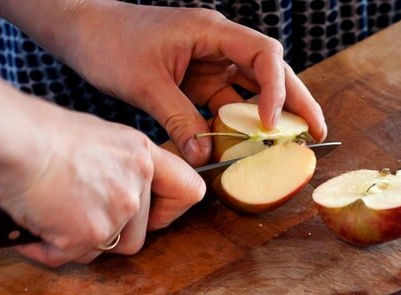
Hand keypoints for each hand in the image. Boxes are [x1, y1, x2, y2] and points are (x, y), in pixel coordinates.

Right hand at [0, 105, 205, 266]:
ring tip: (52, 218)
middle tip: (78, 216)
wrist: (15, 140)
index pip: (189, 191)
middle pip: (136, 235)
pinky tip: (33, 231)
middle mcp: (136, 186)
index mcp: (142, 157)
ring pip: (104, 249)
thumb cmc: (44, 133)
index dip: (171, 210)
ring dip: (78, 241)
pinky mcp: (88, 234)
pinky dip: (49, 249)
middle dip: (108, 233)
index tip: (154, 215)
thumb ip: (118, 167)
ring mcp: (115, 212)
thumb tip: (111, 189)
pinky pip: (70, 257)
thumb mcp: (99, 138)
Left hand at [57, 1, 326, 164]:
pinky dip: (230, 125)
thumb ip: (177, 118)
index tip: (273, 125)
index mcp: (210, 32)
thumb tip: (203, 156)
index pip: (263, 55)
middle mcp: (216, 45)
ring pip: (246, 91)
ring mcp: (206, 64)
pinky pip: (220, 104)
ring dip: (264, 118)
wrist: (83, 32)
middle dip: (295, 101)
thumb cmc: (110, 43)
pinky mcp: (193, 81)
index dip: (278, 89)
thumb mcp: (145, 83)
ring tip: (287, 146)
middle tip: (317, 132)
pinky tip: (238, 147)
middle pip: (268, 72)